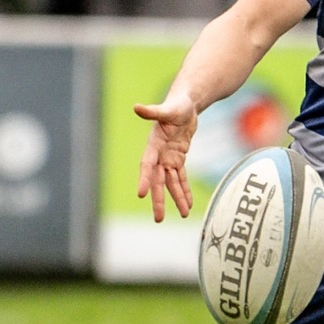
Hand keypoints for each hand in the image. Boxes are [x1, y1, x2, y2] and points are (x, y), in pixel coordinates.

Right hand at [134, 95, 197, 222]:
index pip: (146, 164)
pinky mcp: (178, 158)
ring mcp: (168, 158)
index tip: (141, 194)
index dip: (144, 179)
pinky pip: (181, 177)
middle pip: (158, 180)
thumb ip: (153, 111)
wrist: (185, 104)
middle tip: (158, 219)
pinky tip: (188, 204)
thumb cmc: (176, 105)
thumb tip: (136, 107)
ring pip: (171, 183)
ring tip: (183, 214)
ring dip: (176, 198)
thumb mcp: (168, 108)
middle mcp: (159, 154)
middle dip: (159, 200)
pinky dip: (184, 190)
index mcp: (153, 144)